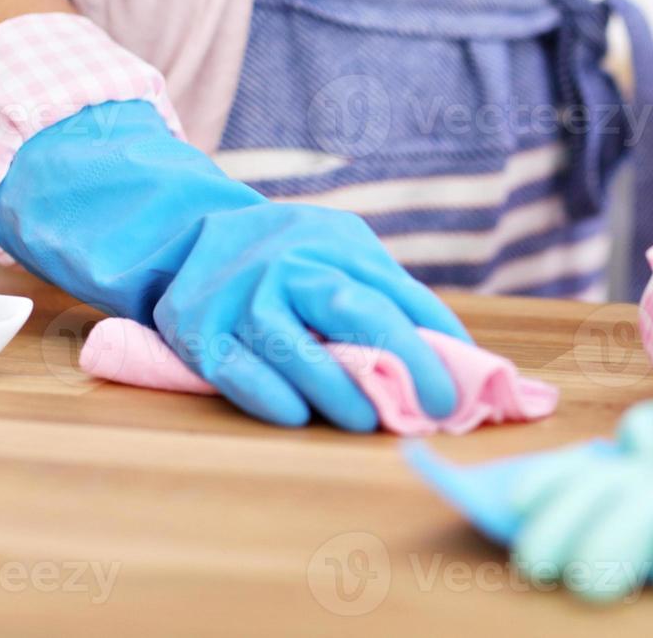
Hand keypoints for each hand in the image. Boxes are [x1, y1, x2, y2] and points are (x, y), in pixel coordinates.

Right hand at [0, 98, 470, 429]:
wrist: (186, 230)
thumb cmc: (288, 255)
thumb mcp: (339, 250)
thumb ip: (385, 290)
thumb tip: (449, 349)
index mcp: (336, 246)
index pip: (395, 292)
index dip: (433, 337)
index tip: (465, 381)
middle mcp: (291, 265)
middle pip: (354, 309)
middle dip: (404, 359)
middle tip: (438, 405)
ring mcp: (242, 296)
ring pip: (294, 346)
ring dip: (337, 389)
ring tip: (371, 422)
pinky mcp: (197, 329)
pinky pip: (236, 369)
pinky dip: (268, 395)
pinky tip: (297, 416)